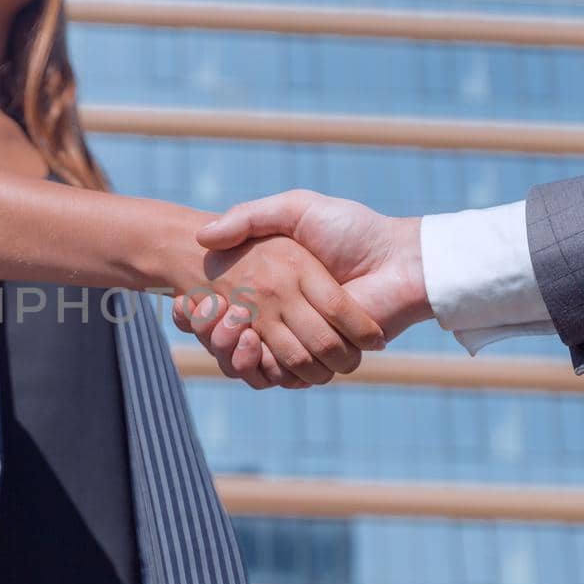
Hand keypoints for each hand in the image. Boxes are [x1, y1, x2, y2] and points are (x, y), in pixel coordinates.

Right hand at [172, 190, 431, 386]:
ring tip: (224, 329)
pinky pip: (284, 374)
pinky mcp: (324, 357)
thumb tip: (202, 235)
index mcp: (278, 285)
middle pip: (233, 338)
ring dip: (231, 352)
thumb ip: (249, 217)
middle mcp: (288, 315)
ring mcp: (305, 338)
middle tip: (195, 317)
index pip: (228, 307)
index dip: (201, 312)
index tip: (181, 304)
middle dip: (210, 332)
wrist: (401, 259)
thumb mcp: (294, 209)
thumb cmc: (352, 229)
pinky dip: (262, 367)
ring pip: (254, 359)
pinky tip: (247, 345)